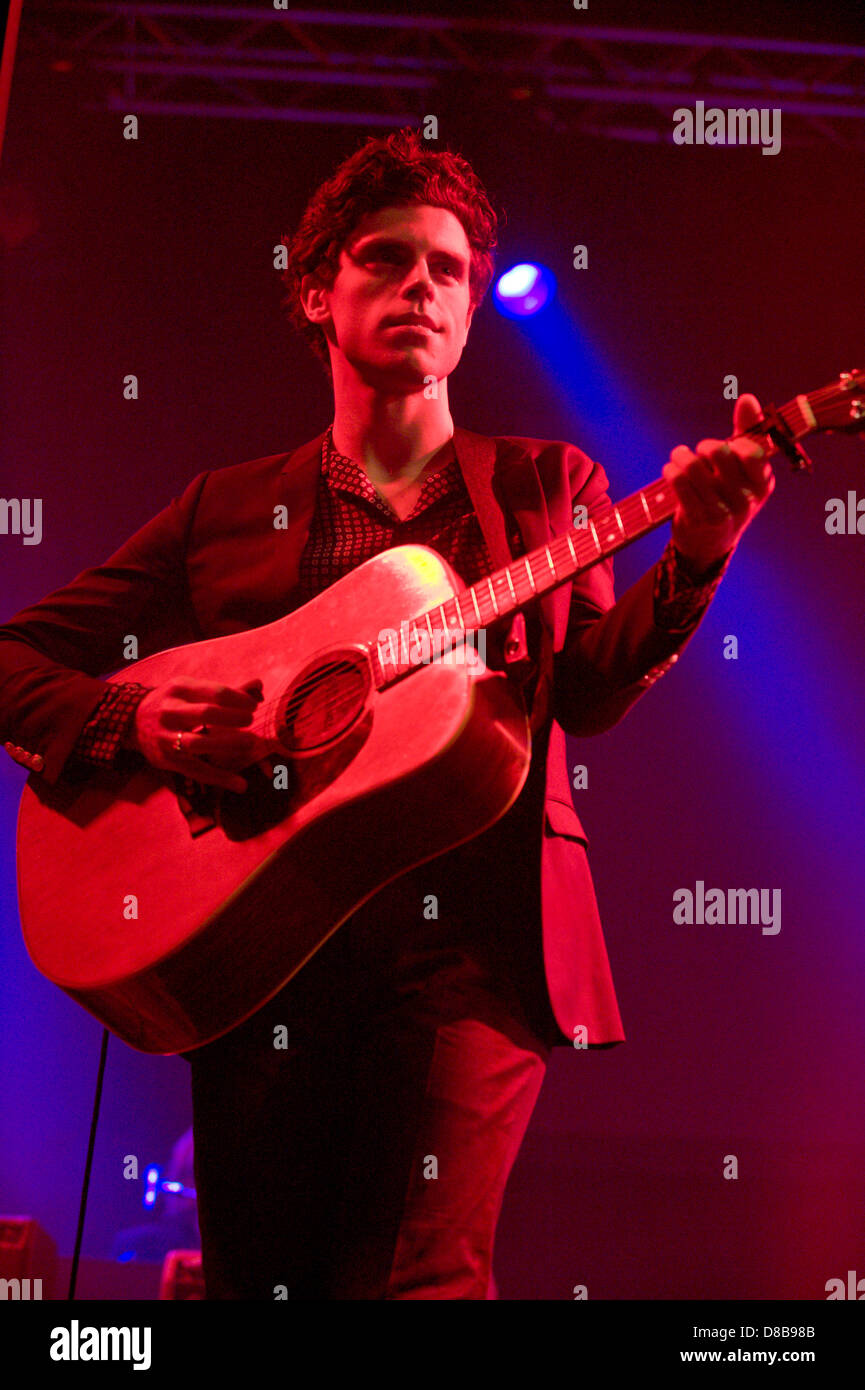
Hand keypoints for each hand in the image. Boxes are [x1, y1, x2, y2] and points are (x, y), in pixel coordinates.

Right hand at [125, 677, 272, 792]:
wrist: (132, 722)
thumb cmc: (172, 703)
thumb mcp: (190, 690)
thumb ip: (222, 692)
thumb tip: (258, 685)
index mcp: (179, 689)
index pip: (215, 692)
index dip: (238, 700)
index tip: (253, 706)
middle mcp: (170, 711)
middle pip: (207, 713)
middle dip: (234, 718)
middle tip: (251, 721)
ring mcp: (167, 736)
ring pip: (200, 743)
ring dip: (229, 744)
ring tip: (251, 743)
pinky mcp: (167, 760)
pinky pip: (196, 770)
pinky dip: (220, 778)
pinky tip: (241, 784)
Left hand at [663, 394, 775, 572]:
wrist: (709, 543)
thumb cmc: (727, 495)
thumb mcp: (743, 468)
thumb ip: (748, 431)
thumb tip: (748, 398)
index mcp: (763, 483)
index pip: (751, 450)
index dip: (734, 443)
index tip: (728, 448)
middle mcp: (746, 498)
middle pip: (718, 452)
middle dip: (704, 447)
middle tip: (700, 453)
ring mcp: (722, 511)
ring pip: (693, 465)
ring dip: (681, 456)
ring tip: (679, 458)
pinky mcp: (697, 518)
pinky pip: (678, 481)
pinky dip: (670, 470)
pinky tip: (671, 471)